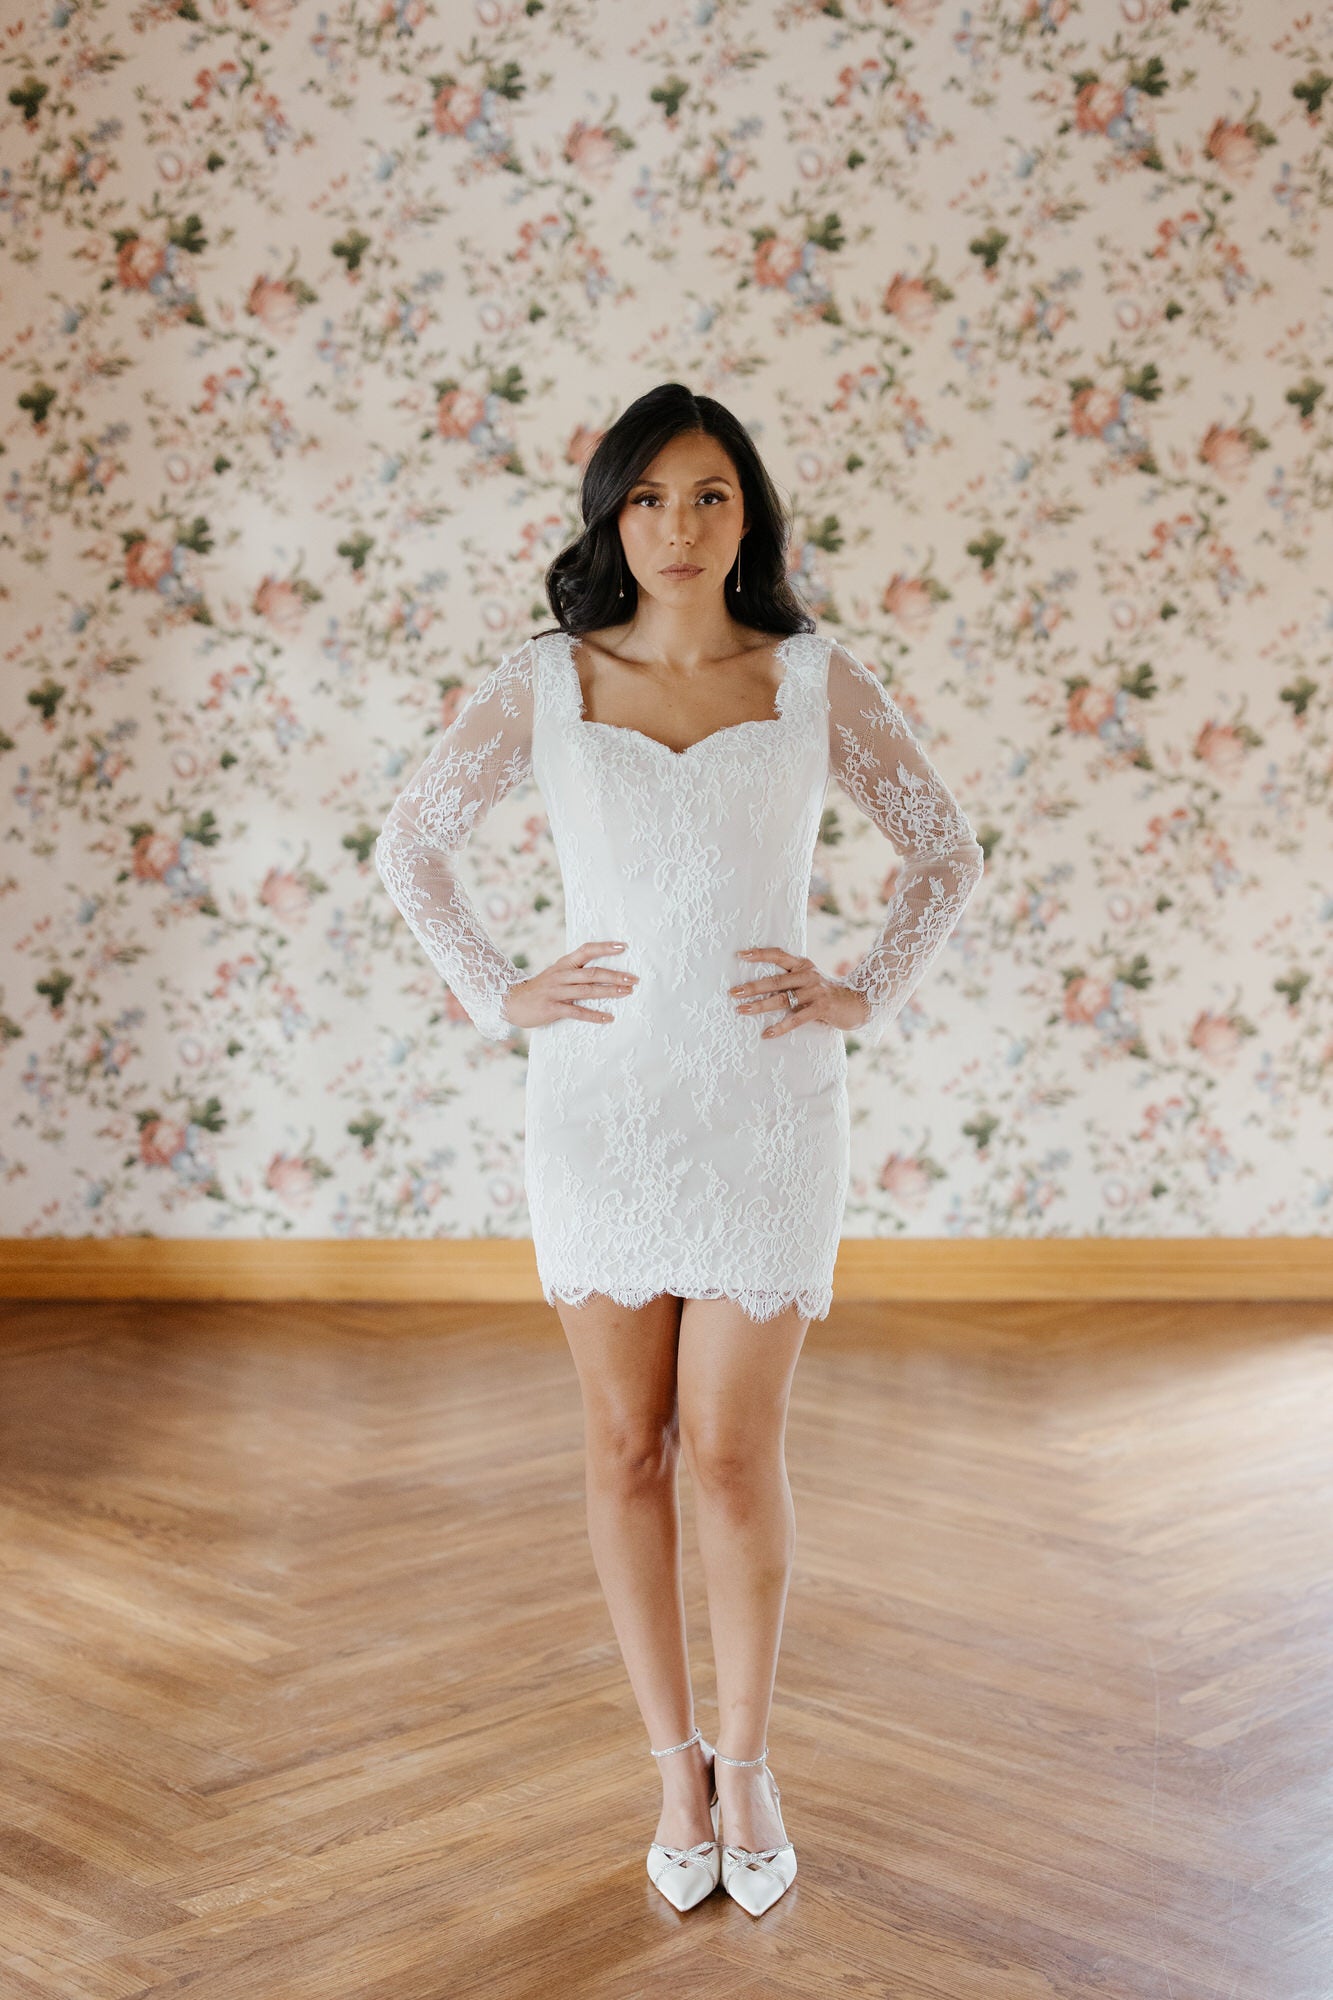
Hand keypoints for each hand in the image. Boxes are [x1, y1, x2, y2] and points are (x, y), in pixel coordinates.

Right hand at [502, 940, 638, 1028]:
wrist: (512, 1002)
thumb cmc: (540, 989)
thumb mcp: (556, 974)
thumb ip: (575, 970)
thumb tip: (600, 969)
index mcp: (563, 964)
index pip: (586, 950)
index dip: (604, 948)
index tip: (623, 946)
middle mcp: (561, 975)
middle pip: (592, 973)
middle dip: (615, 975)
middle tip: (634, 979)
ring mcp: (556, 992)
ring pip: (587, 991)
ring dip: (609, 992)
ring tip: (627, 993)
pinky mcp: (552, 1008)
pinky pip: (577, 1012)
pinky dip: (594, 1015)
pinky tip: (608, 1018)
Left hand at [728, 947, 870, 1036]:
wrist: (857, 1003)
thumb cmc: (826, 993)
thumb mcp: (809, 980)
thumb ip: (791, 978)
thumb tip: (760, 984)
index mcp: (803, 965)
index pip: (778, 954)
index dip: (759, 954)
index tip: (740, 955)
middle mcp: (807, 975)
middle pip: (775, 980)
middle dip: (752, 986)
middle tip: (733, 992)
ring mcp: (814, 991)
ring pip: (782, 999)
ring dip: (759, 1006)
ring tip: (741, 1010)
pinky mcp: (821, 1008)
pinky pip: (796, 1019)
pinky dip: (781, 1027)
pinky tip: (766, 1034)